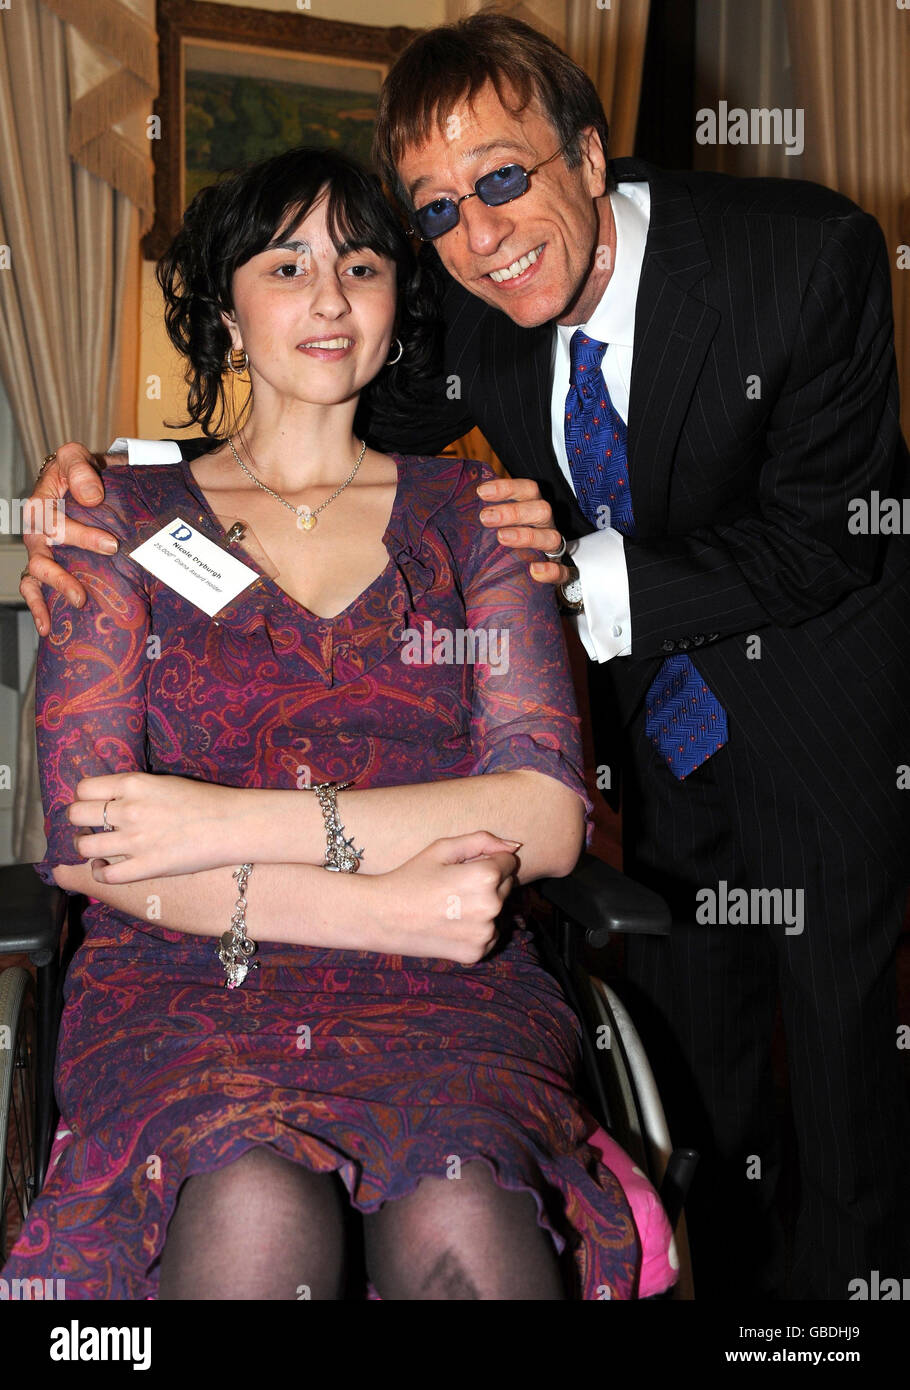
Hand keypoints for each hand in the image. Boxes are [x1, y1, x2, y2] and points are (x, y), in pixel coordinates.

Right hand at [20, 441, 119, 635]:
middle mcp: (36, 531)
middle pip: (41, 557)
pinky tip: (48, 628)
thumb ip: (81, 470)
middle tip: (83, 594)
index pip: (54, 523)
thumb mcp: (75, 457)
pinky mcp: (48, 564)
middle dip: (61, 577)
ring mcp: (40, 550)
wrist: (83, 480)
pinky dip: (38, 607)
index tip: (111, 545)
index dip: (81, 535)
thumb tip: (92, 497)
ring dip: (52, 594)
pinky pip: (33, 588)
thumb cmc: (78, 470)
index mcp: (40, 504)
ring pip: (35, 576)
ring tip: (74, 608)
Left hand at [68, 772, 243, 881]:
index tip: (92, 804)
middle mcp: (128, 810)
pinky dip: (99, 872)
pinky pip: (105, 875)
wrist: (231, 824)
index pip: (84, 788)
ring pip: (83, 846)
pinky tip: (105, 868)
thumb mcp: (164, 782)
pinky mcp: (144, 867)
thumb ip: (134, 788)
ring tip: (95, 847)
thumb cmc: (204, 800)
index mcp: (134, 784)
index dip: (84, 797)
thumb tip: (111, 797)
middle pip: (76, 815)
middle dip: (79, 821)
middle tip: (90, 826)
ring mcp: (134, 840)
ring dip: (85, 847)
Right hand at [370, 830, 520, 963]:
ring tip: (452, 906)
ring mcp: (485, 934)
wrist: (383, 917)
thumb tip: (514, 845)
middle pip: (507, 887)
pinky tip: (452, 924)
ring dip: (484, 907)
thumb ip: (482, 840)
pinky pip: (490, 934)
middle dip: (489, 883)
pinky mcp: (477, 953)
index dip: (488, 861)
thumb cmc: (412, 877)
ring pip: (500, 912)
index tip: (464, 868)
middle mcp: (491, 907)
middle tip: (454, 887)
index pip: (509, 862)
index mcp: (486, 876)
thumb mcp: (442, 848)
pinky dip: (477, 929)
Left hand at [476, 476, 572, 585]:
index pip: (528, 490)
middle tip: (485, 517)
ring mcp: (554, 550)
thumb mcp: (498, 527)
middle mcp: (546, 526)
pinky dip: (551, 571)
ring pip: (552, 538)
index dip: (507, 488)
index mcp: (533, 510)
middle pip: (541, 510)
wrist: (528, 580)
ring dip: (527, 536)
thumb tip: (463, 506)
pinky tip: (534, 570)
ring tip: (502, 538)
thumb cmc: (508, 547)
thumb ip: (488, 517)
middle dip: (514, 511)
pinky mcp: (560, 573)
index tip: (482, 492)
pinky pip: (563, 572)